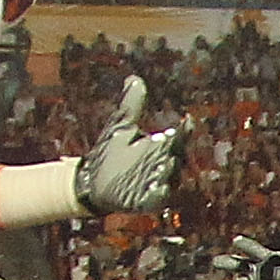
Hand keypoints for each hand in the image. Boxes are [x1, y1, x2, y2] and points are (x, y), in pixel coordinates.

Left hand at [76, 82, 181, 214]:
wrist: (92, 181)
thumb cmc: (109, 152)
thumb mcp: (120, 126)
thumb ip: (131, 105)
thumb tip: (135, 79)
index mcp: (160, 146)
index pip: (178, 137)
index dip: (184, 130)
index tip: (187, 121)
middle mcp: (163, 165)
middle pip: (176, 157)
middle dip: (174, 151)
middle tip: (169, 144)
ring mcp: (157, 184)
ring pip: (171, 177)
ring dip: (168, 172)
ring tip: (162, 166)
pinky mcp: (149, 201)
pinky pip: (159, 197)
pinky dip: (160, 193)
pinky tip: (158, 188)